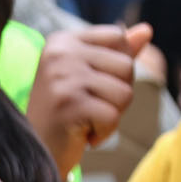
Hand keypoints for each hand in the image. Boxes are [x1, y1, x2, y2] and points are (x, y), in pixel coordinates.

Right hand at [25, 24, 151, 177]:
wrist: (35, 151)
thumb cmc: (64, 112)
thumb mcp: (89, 76)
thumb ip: (116, 52)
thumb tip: (147, 30)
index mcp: (61, 42)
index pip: (118, 37)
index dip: (116, 66)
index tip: (90, 85)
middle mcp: (58, 54)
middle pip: (126, 65)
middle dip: (117, 92)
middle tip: (87, 107)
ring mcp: (61, 79)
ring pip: (124, 92)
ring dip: (112, 113)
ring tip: (85, 119)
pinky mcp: (68, 105)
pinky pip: (113, 116)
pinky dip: (104, 132)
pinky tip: (82, 134)